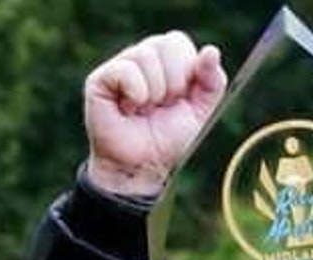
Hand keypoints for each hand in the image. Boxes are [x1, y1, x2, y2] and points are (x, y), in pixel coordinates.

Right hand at [83, 32, 226, 195]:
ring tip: (143, 110)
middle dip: (174, 83)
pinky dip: (136, 94)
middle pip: (167, 43)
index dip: (187, 71)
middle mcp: (140, 57)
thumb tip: (211, 50)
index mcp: (164, 60)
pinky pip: (127, 71)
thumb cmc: (168, 139)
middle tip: (161, 106)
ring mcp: (119, 65)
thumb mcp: (200, 111)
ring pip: (146, 55)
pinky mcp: (100, 79)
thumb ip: (212, 82)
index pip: (178, 41)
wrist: (144, 166)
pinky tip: (128, 109)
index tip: (180, 98)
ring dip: (154, 93)